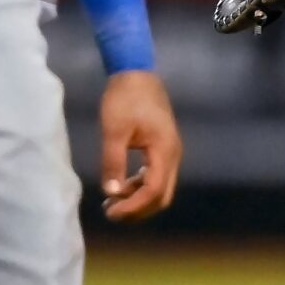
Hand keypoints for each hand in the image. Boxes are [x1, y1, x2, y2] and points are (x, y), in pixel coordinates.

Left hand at [99, 70, 180, 220]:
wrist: (136, 72)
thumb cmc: (124, 98)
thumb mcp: (114, 129)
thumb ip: (113, 161)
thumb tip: (111, 192)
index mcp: (164, 150)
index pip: (153, 191)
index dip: (133, 207)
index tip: (111, 212)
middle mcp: (173, 154)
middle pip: (161, 196)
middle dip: (138, 209)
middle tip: (112, 213)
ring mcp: (171, 151)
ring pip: (160, 188)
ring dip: (139, 199)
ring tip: (112, 202)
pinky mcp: (163, 147)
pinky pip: (156, 176)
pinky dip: (141, 186)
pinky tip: (122, 186)